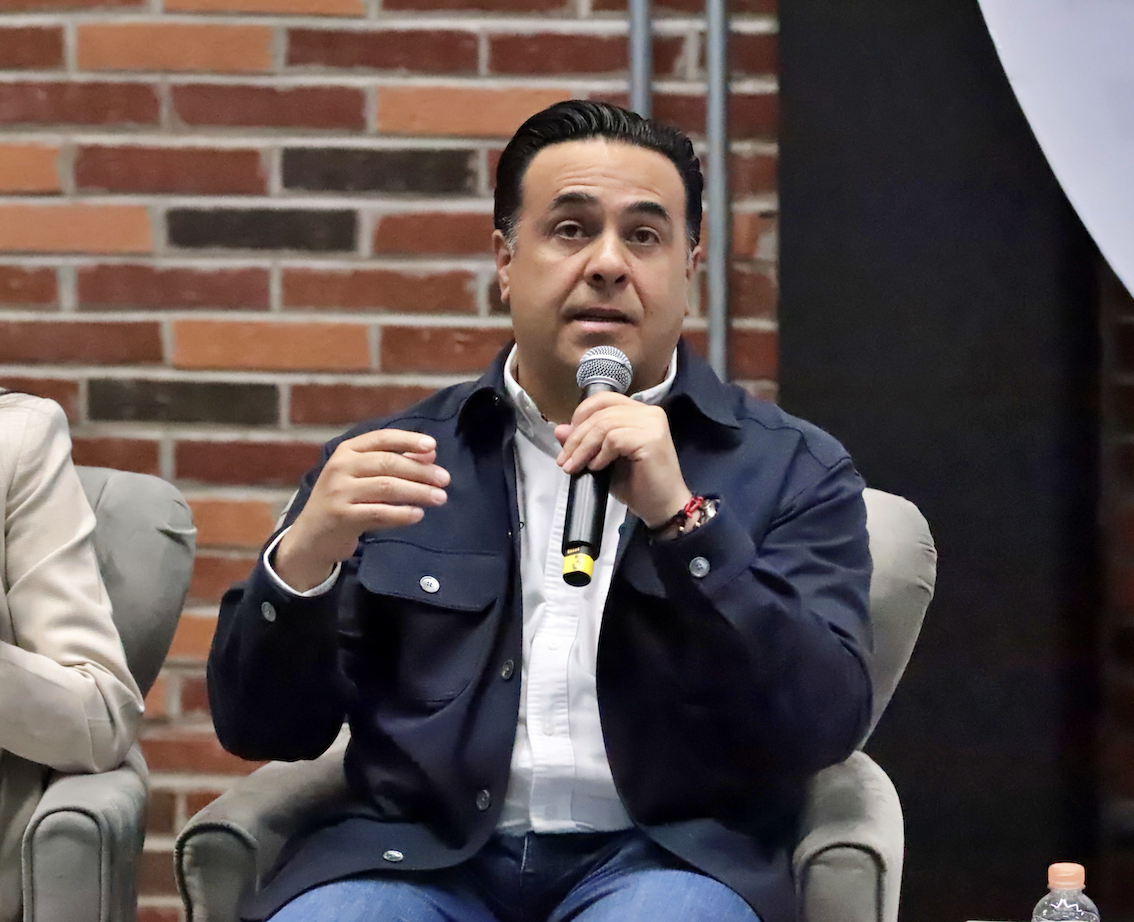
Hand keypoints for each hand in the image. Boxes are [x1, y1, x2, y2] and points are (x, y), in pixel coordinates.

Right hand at [274, 429, 448, 590]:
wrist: (311, 537)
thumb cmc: (344, 501)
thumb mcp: (364, 477)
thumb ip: (396, 462)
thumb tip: (430, 453)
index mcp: (347, 451)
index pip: (382, 438)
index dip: (408, 440)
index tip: (433, 446)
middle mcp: (340, 466)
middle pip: (388, 463)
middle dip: (420, 471)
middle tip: (444, 480)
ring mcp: (338, 491)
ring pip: (386, 487)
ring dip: (417, 492)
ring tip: (439, 498)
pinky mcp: (341, 516)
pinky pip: (378, 513)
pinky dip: (401, 513)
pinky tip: (418, 515)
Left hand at [554, 393, 691, 528]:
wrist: (663, 507)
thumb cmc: (638, 485)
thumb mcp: (603, 460)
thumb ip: (585, 443)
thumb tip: (559, 429)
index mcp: (639, 412)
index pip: (603, 399)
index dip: (581, 415)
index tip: (568, 441)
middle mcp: (648, 412)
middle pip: (600, 413)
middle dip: (576, 438)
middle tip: (564, 461)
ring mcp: (652, 423)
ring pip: (603, 425)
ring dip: (583, 448)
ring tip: (575, 467)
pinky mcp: (651, 439)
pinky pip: (614, 439)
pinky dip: (600, 454)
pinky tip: (597, 467)